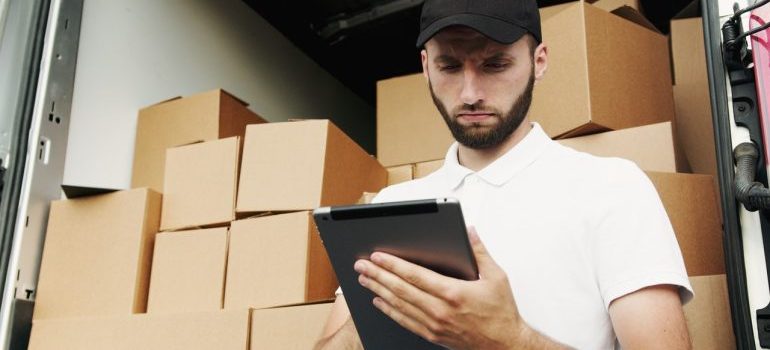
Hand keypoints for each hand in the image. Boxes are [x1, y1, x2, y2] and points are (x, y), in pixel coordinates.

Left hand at [354, 227, 525, 349]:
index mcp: (453, 293)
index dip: (393, 265)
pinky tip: (379, 302)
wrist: (504, 346)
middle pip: (401, 290)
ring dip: (379, 291)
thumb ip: (480, 252)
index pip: (415, 275)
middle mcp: (440, 310)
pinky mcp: (433, 335)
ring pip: (399, 305)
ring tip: (364, 280)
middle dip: (378, 276)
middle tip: (361, 265)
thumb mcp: (496, 277)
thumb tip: (470, 232)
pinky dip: (389, 311)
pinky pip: (405, 321)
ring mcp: (434, 324)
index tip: (378, 256)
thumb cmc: (501, 313)